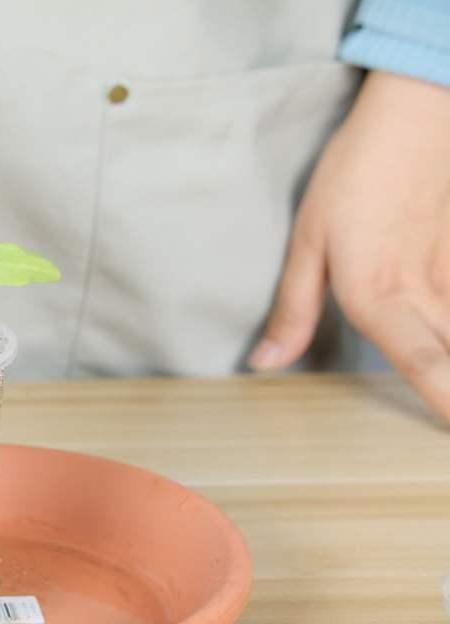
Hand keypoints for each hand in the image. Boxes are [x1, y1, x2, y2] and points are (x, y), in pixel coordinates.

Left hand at [251, 71, 449, 419]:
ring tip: (442, 398)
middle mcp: (428, 294)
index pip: (424, 366)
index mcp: (380, 297)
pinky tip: (444, 326)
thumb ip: (293, 309)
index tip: (449, 435)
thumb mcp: (306, 241)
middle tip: (441, 423)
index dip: (446, 407)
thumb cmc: (356, 175)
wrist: (418, 114)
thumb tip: (265, 364)